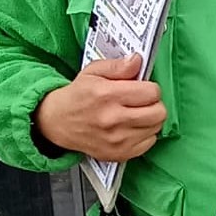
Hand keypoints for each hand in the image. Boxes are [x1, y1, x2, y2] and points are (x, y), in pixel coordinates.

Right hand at [34, 54, 165, 160]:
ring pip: (156, 128)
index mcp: (107, 95)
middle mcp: (113, 119)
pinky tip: (131, 128)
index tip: (143, 89)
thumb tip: (138, 61)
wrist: (56, 123)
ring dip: (150, 120)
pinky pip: (149, 143)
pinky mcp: (118, 154)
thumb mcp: (93, 72)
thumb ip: (118, 66)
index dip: (150, 88)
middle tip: (142, 102)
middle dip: (154, 104)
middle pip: (159, 112)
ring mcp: (117, 140)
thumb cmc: (77, 97)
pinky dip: (144, 135)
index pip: (152, 92)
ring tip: (135, 114)